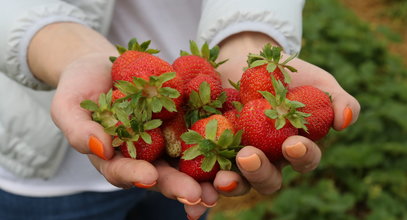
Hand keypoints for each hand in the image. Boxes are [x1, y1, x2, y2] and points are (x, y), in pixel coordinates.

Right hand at [28, 23, 216, 218]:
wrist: (104, 65)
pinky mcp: (183, 121)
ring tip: (222, 185)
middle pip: (162, 175)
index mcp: (115, 159)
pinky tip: (232, 147)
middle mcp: (144, 156)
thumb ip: (78, 130)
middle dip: (179, 186)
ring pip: (186, 161)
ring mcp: (166, 139)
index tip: (149, 178)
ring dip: (205, 175)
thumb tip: (99, 149)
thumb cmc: (80, 86)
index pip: (124, 173)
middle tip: (198, 195)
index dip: (136, 176)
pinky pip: (201, 131)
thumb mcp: (69, 106)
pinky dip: (216, 141)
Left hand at [210, 32, 359, 196]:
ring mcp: (236, 155)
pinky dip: (200, 181)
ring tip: (221, 177)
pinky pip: (204, 169)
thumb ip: (336, 99)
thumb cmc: (287, 72)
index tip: (294, 144)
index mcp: (293, 147)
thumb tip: (346, 120)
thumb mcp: (317, 81)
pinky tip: (194, 183)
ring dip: (230, 183)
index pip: (304, 160)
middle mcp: (266, 158)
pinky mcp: (209, 148)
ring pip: (236, 180)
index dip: (302, 157)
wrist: (247, 58)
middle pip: (268, 179)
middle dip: (259, 173)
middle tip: (249, 157)